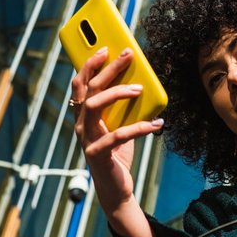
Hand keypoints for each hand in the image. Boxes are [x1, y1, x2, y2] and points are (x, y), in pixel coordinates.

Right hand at [71, 47, 162, 232]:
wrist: (116, 189)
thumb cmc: (118, 154)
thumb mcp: (121, 125)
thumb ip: (124, 108)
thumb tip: (142, 83)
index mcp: (83, 116)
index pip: (80, 84)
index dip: (89, 64)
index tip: (104, 47)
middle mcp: (80, 125)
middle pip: (89, 89)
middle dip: (108, 69)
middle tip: (126, 55)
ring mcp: (86, 140)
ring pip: (94, 106)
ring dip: (117, 93)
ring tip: (139, 88)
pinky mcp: (98, 154)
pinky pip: (118, 136)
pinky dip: (139, 128)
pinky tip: (157, 124)